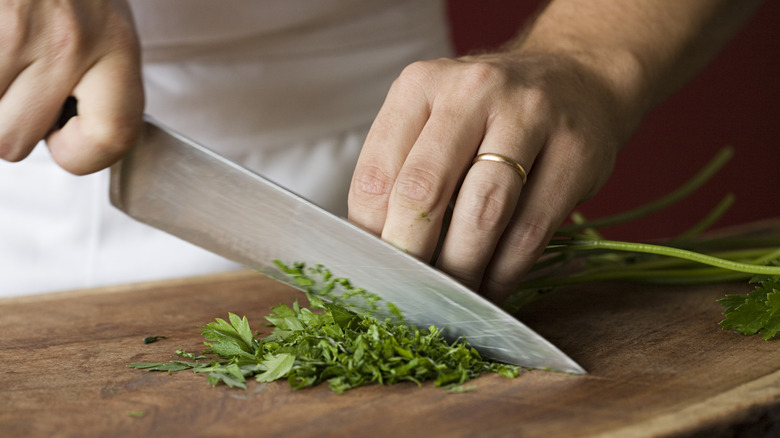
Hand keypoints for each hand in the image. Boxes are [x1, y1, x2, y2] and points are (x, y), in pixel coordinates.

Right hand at [0, 1, 143, 174]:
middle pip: (14, 141)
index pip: (114, 135)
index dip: (83, 156)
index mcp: (114, 45)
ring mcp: (13, 27)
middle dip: (6, 121)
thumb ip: (99, 88)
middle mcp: (67, 39)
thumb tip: (66, 144)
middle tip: (14, 81)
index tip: (65, 143)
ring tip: (3, 57)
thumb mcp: (103, 28)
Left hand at [348, 52, 636, 302]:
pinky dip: (504, 274)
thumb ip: (402, 171)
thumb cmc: (489, 114)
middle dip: (411, 256)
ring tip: (450, 300)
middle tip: (408, 295)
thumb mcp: (435, 118)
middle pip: (424, 191)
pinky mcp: (575, 154)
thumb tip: (377, 252)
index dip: (370, 235)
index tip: (376, 272)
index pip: (376, 174)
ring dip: (461, 271)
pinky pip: (530, 232)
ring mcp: (530, 117)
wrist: (576, 78)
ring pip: (482, 214)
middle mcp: (472, 92)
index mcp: (420, 85)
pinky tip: (490, 290)